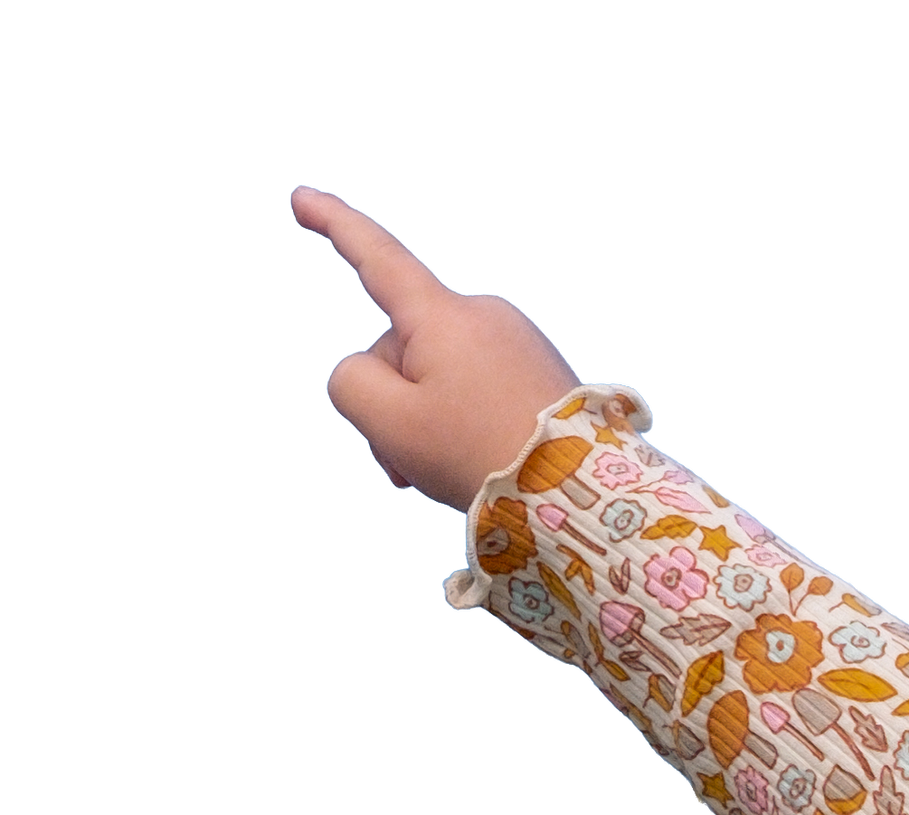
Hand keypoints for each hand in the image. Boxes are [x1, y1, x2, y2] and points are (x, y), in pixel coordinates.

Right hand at [294, 187, 579, 509]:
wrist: (575, 492)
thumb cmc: (479, 453)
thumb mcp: (387, 422)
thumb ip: (351, 381)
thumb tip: (378, 371)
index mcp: (443, 316)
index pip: (377, 257)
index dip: (335, 226)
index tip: (303, 198)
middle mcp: (485, 316)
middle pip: (404, 347)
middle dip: (395, 402)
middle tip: (410, 460)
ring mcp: (519, 344)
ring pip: (440, 374)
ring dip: (428, 420)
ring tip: (449, 468)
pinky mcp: (542, 373)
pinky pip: (480, 387)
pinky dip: (465, 421)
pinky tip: (479, 459)